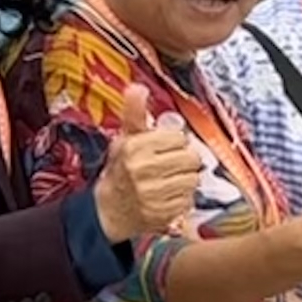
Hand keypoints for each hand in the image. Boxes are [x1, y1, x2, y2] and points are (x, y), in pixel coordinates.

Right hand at [92, 112, 205, 244]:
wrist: (109, 210)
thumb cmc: (121, 170)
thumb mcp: (125, 139)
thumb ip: (134, 113)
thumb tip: (137, 88)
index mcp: (134, 147)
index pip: (179, 138)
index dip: (176, 143)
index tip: (167, 148)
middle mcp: (141, 169)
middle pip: (191, 158)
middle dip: (185, 161)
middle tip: (172, 165)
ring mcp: (151, 193)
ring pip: (193, 180)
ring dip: (186, 180)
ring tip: (169, 181)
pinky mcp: (161, 213)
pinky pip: (188, 200)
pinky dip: (182, 199)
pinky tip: (167, 196)